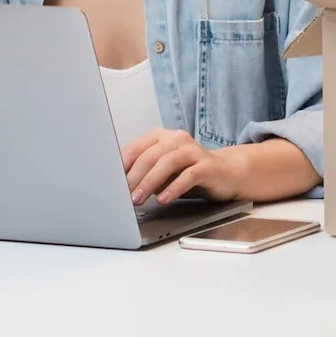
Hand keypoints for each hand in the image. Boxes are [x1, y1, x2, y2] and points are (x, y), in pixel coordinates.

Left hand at [122, 129, 243, 205]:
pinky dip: (173, 188)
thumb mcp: (162, 172)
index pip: (135, 148)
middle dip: (134, 177)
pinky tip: (163, 199)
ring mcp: (193, 150)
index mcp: (160, 137)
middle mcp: (176, 139)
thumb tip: (118, 187)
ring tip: (138, 199)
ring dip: (150, 182)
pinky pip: (188, 175)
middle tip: (123, 195)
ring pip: (167, 162)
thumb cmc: (188, 173)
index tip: (109, 184)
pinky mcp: (207, 165)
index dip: (121, 166)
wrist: (226, 174)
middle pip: (150, 156)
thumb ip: (144, 174)